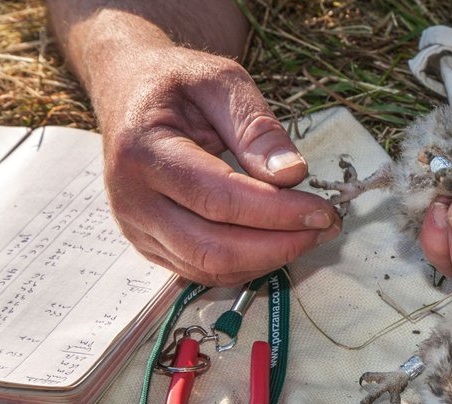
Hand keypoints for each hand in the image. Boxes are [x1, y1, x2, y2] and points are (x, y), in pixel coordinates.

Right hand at [95, 45, 339, 285]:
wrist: (128, 92)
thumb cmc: (175, 83)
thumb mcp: (221, 82)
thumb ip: (257, 127)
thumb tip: (291, 174)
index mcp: (143, 151)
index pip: (218, 199)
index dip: (277, 212)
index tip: (322, 211)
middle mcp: (132, 199)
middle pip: (213, 248)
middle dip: (279, 245)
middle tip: (323, 227)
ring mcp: (138, 228)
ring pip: (210, 269)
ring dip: (268, 260)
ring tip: (308, 233)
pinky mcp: (150, 245)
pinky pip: (203, 272)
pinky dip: (248, 265)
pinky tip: (278, 242)